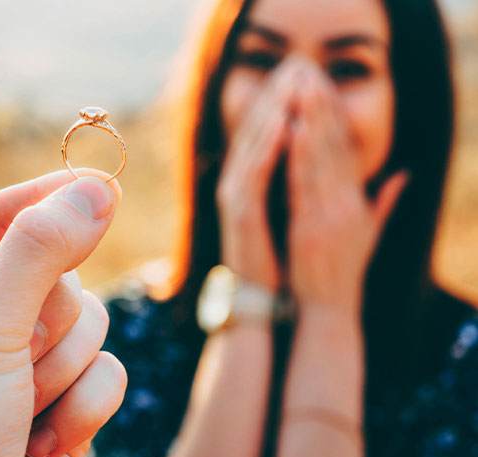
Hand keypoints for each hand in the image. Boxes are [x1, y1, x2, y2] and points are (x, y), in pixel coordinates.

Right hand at [216, 56, 302, 291]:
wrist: (262, 295)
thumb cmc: (280, 255)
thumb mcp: (292, 210)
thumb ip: (299, 181)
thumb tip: (317, 156)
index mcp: (252, 181)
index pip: (266, 132)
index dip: (282, 101)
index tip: (302, 75)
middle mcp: (238, 182)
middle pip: (255, 129)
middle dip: (275, 95)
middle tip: (294, 64)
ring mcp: (235, 195)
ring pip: (252, 143)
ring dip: (271, 111)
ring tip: (290, 82)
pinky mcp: (239, 210)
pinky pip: (253, 171)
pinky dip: (267, 147)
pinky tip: (283, 124)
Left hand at [287, 63, 408, 317]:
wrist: (329, 309)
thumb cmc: (342, 272)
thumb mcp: (367, 234)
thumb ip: (383, 202)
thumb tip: (403, 174)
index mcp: (356, 202)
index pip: (347, 150)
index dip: (336, 116)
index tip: (324, 88)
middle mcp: (346, 203)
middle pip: (336, 146)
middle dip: (323, 107)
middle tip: (312, 73)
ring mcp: (329, 214)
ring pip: (322, 157)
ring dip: (312, 120)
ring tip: (302, 88)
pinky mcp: (311, 226)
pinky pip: (304, 183)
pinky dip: (299, 155)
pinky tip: (292, 129)